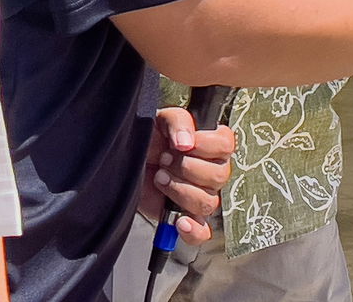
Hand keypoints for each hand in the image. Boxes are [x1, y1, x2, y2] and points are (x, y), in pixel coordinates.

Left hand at [136, 106, 236, 245]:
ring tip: (160, 179)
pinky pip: (202, 232)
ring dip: (181, 190)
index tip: (182, 145)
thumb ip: (178, 122)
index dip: (205, 146)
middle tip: (164, 160)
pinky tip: (180, 221)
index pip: (226, 146)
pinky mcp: (185, 217)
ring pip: (208, 202)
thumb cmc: (149, 138)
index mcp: (211, 145)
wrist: (126, 162)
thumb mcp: (161, 119)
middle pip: (219, 176)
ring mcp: (199, 195)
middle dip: (186, 168)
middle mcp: (211, 171)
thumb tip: (186, 142)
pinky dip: (193, 230)